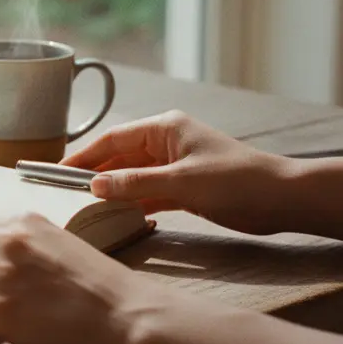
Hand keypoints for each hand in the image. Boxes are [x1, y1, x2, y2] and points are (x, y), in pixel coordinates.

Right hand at [62, 110, 293, 235]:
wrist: (283, 198)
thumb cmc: (235, 181)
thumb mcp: (180, 182)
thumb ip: (134, 184)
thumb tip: (95, 185)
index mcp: (164, 129)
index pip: (113, 139)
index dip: (84, 154)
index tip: (59, 170)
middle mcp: (167, 142)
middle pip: (121, 157)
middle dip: (95, 173)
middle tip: (65, 191)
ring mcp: (177, 164)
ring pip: (134, 176)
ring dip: (114, 189)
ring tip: (86, 205)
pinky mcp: (187, 186)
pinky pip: (150, 191)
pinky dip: (135, 202)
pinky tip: (119, 215)